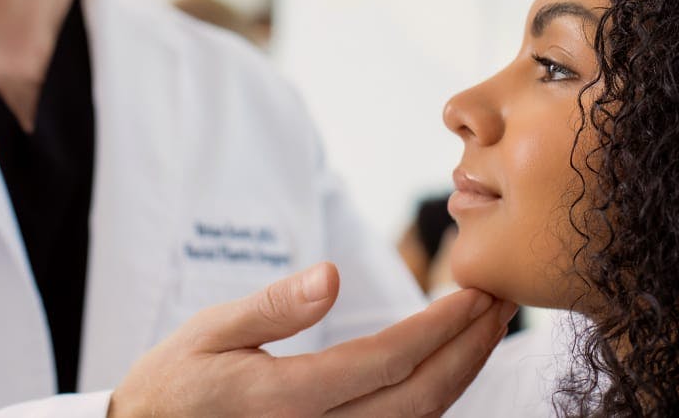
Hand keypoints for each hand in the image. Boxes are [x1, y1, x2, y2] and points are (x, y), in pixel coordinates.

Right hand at [108, 261, 513, 417]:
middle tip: (501, 302)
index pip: (384, 363)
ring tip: (486, 326)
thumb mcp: (212, 330)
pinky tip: (447, 363)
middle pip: (418, 403)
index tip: (471, 292)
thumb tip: (332, 275)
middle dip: (469, 351)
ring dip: (461, 374)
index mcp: (286, 399)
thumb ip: (273, 306)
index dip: (437, 328)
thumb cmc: (177, 381)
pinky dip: (432, 397)